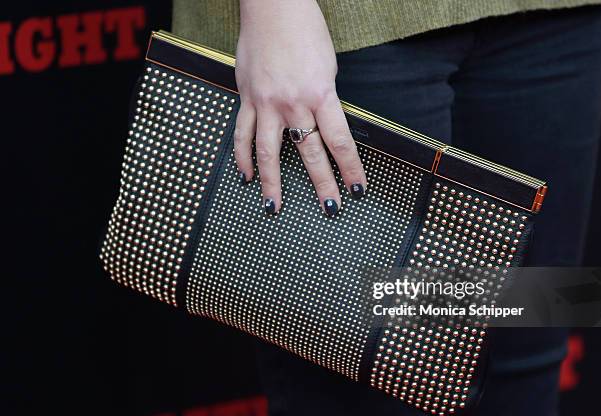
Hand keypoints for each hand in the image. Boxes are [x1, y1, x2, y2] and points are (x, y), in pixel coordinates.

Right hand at [234, 0, 366, 215]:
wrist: (273, 7)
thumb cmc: (305, 31)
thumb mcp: (328, 68)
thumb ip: (324, 101)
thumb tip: (322, 126)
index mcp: (321, 95)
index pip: (340, 142)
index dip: (350, 170)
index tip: (357, 189)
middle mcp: (294, 104)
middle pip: (310, 154)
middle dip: (322, 184)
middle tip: (330, 209)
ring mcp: (266, 104)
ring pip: (269, 153)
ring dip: (272, 183)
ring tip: (274, 207)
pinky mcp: (247, 98)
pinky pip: (242, 134)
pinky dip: (243, 157)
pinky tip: (246, 175)